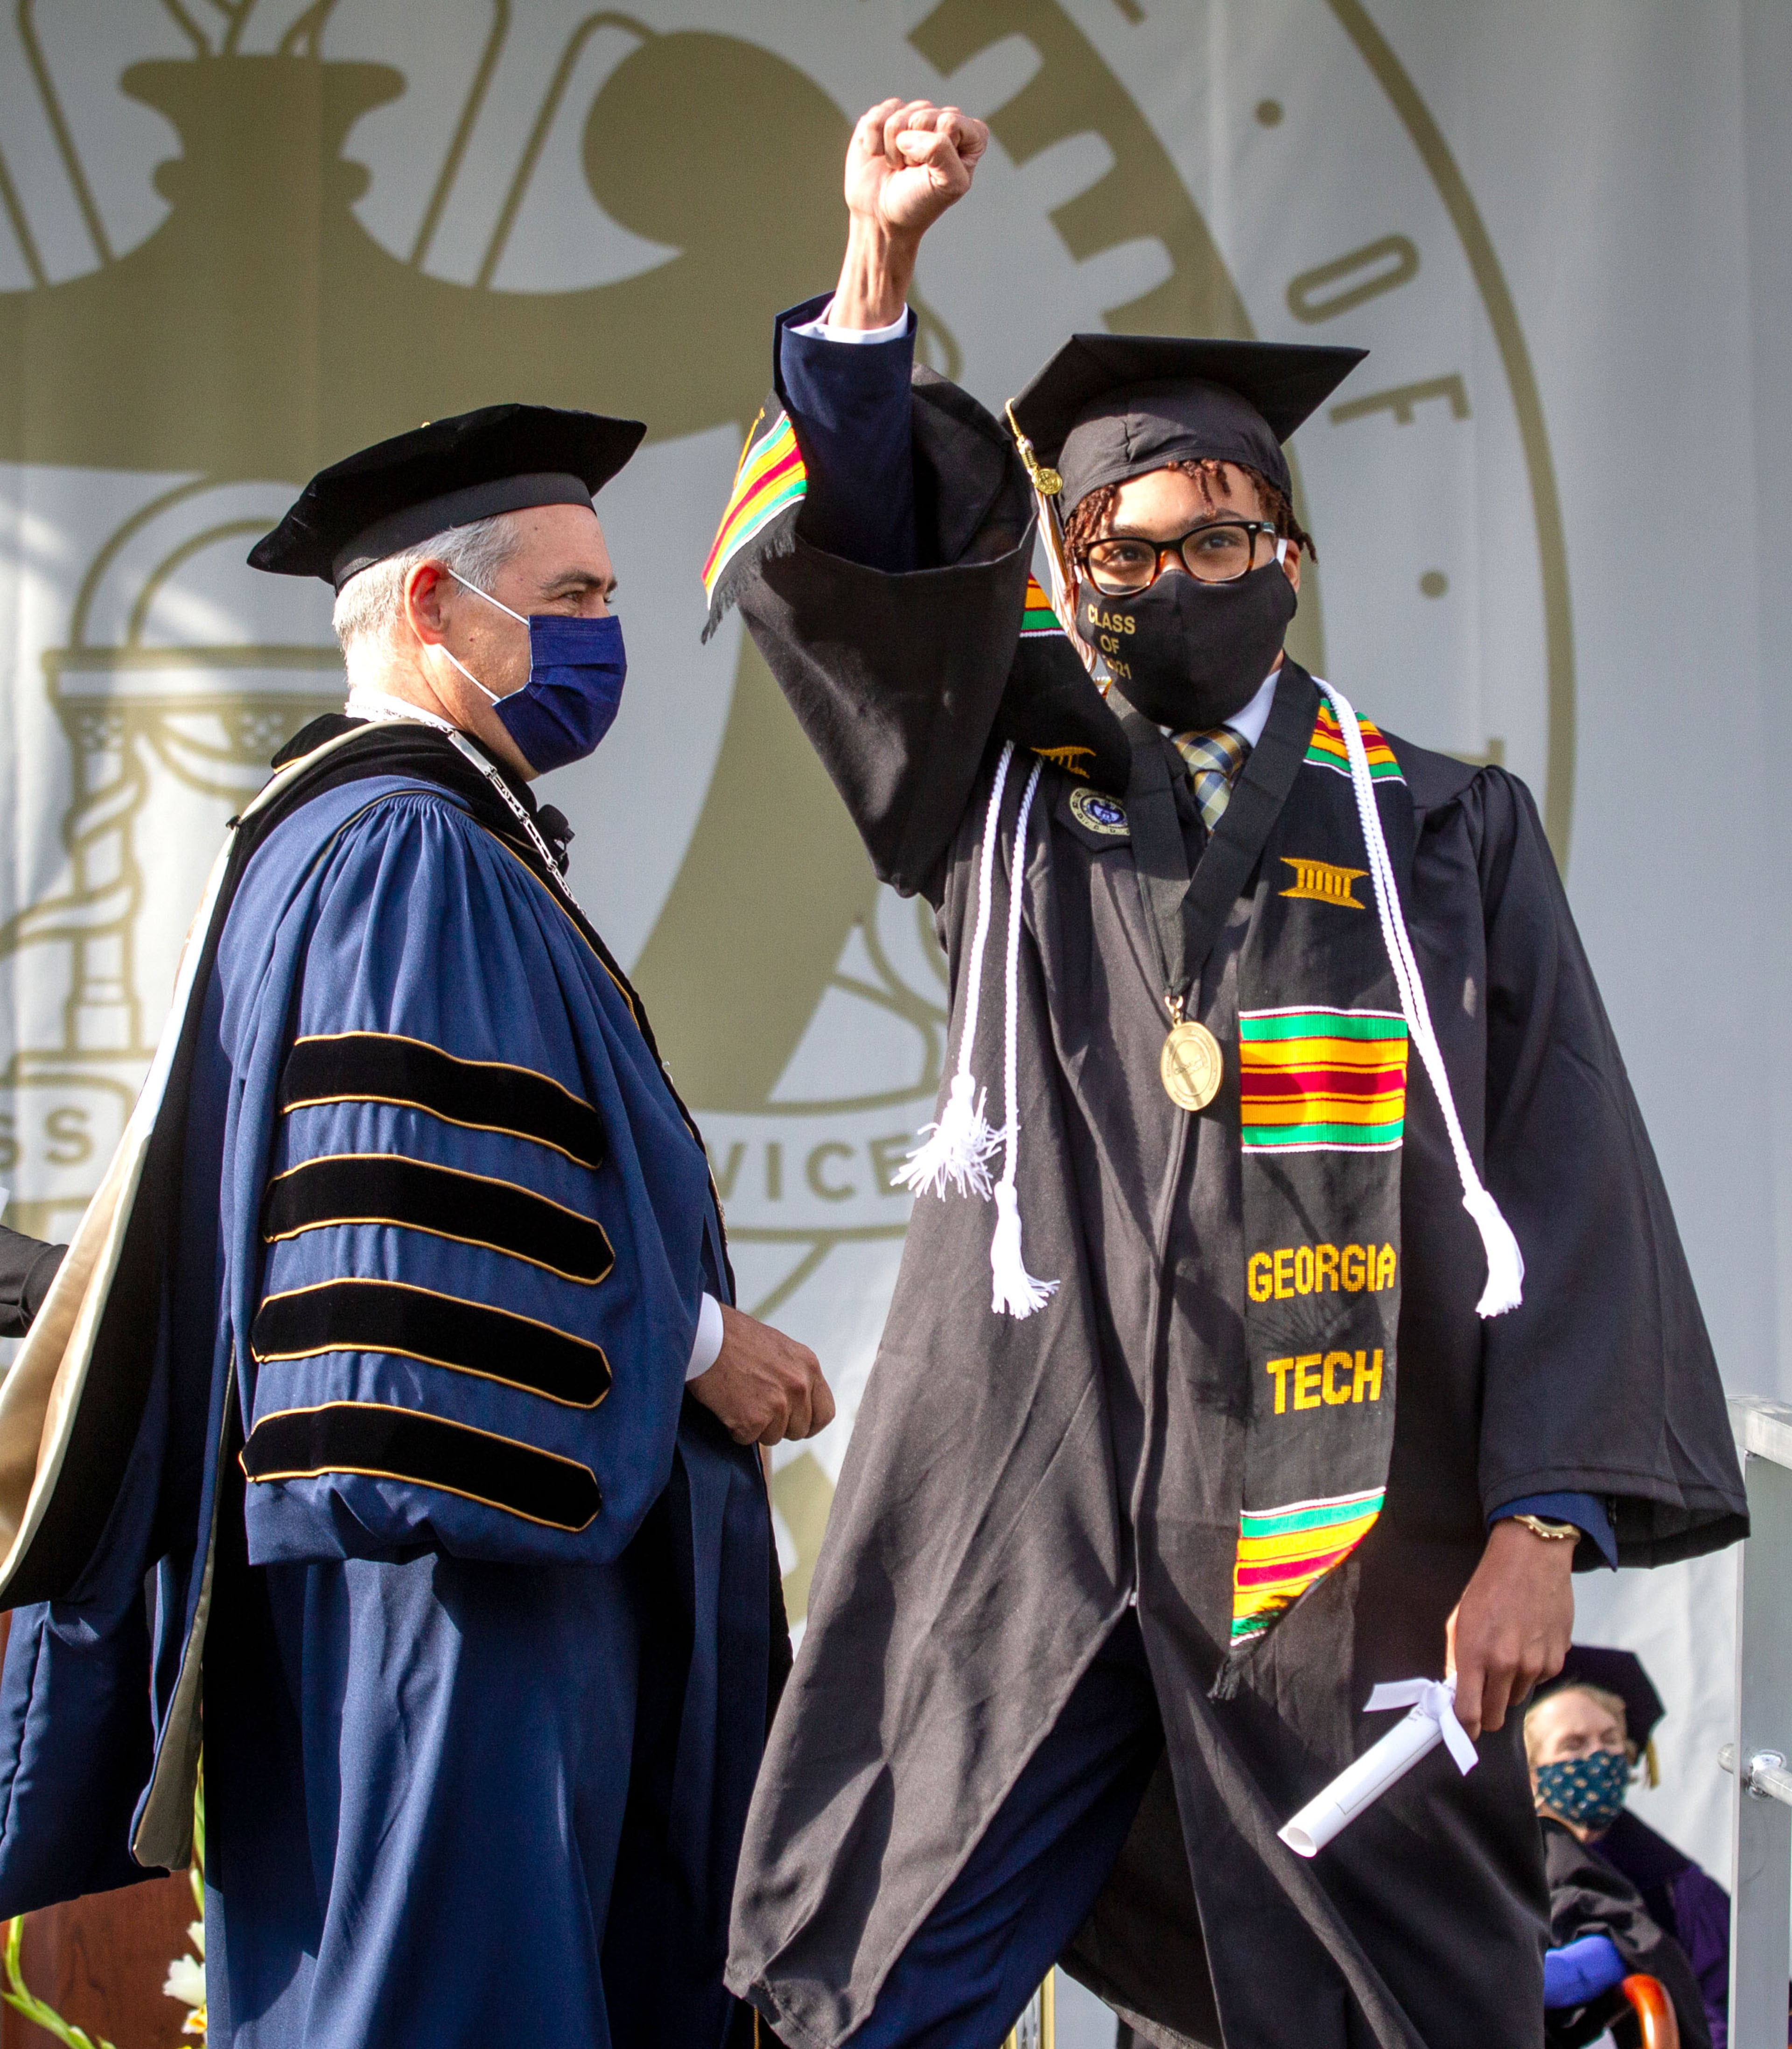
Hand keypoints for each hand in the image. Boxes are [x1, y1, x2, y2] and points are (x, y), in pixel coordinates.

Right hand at [688, 1304, 835, 1447]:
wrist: (704, 1336)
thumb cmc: (734, 1338)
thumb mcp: (779, 1348)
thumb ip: (795, 1374)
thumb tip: (799, 1403)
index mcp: (809, 1366)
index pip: (825, 1412)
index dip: (809, 1423)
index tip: (796, 1424)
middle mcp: (799, 1386)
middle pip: (799, 1429)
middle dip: (779, 1425)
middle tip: (757, 1407)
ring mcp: (778, 1404)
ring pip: (773, 1437)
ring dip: (755, 1426)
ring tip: (739, 1399)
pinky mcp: (754, 1420)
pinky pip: (747, 1438)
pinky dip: (734, 1428)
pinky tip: (726, 1404)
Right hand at [830, 98, 988, 327]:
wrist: (878, 223)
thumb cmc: (916, 210)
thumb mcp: (948, 184)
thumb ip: (943, 149)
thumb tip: (911, 134)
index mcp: (966, 143)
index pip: (962, 120)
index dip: (944, 142)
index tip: (931, 172)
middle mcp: (941, 129)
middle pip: (931, 110)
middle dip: (915, 145)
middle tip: (909, 173)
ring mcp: (910, 123)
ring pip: (904, 109)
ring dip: (893, 145)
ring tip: (893, 168)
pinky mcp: (882, 122)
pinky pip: (880, 110)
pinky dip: (873, 137)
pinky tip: (879, 158)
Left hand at [1445, 1518, 1574, 1738]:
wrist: (1531, 1559)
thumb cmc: (1490, 1586)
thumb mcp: (1460, 1619)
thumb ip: (1457, 1659)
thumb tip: (1456, 1690)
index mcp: (1477, 1654)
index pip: (1470, 1711)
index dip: (1465, 1727)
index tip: (1463, 1731)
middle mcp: (1508, 1664)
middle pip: (1495, 1715)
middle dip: (1486, 1712)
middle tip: (1482, 1697)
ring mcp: (1536, 1664)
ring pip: (1517, 1696)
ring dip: (1508, 1686)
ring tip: (1506, 1651)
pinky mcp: (1557, 1659)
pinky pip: (1538, 1679)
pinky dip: (1530, 1669)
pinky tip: (1526, 1641)